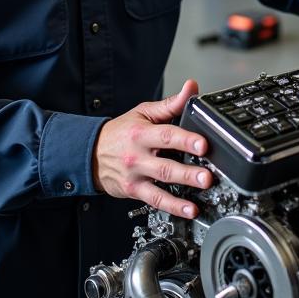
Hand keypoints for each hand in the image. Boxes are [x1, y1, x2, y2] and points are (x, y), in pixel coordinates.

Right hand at [92, 79, 212, 217]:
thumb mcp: (143, 113)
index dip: (185, 140)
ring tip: (203, 190)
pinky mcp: (134, 190)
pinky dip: (173, 206)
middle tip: (207, 176)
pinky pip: (155, 200)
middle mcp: (137, 155)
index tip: (203, 144)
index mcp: (141, 134)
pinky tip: (189, 209)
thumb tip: (191, 88)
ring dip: (184, 189)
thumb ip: (170, 104)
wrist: (91, 153)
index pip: (166, 136)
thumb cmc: (121, 132)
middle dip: (188, 172)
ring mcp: (135, 175)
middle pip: (165, 164)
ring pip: (161, 183)